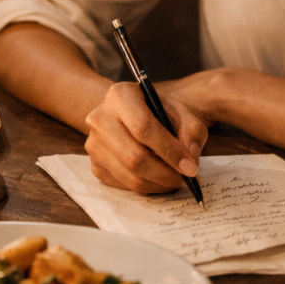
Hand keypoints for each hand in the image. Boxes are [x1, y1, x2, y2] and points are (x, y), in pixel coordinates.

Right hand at [84, 80, 208, 192]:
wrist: (127, 114)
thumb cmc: (155, 111)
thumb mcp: (179, 111)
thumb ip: (191, 132)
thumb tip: (190, 161)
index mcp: (120, 96)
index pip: (143, 128)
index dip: (169, 151)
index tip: (190, 168)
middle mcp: (100, 118)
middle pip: (134, 157)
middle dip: (165, 174)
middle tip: (186, 179)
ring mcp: (93, 144)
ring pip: (129, 176)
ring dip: (158, 184)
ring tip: (176, 180)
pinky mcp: (94, 165)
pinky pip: (123, 186)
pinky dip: (147, 187)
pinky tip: (159, 179)